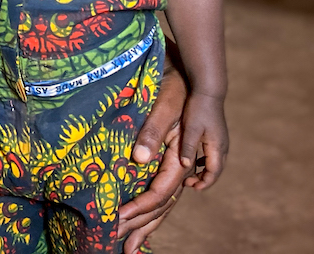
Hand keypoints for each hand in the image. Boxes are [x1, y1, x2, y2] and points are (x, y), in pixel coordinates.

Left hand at [118, 65, 193, 253]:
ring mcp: (183, 165)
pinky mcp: (176, 160)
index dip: (139, 208)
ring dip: (149, 224)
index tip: (117, 220)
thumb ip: (152, 132)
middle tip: (121, 247)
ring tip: (131, 245)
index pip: (161, 192)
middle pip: (165, 206)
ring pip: (167, 203)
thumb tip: (138, 159)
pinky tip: (144, 219)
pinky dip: (155, 209)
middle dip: (142, 226)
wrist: (196, 76)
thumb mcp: (166, 105)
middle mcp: (187, 167)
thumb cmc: (180, 87)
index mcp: (183, 157)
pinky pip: (166, 191)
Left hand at [179, 92, 227, 189]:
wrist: (208, 90)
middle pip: (216, 170)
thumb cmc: (198, 108)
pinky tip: (193, 159)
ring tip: (190, 175)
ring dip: (205, 170)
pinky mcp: (217, 134)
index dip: (204, 183)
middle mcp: (222, 146)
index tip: (191, 187)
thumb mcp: (191, 129)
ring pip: (215, 162)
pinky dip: (204, 160)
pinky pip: (213, 153)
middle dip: (204, 179)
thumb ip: (189, 147)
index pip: (213, 172)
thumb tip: (186, 167)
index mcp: (217, 147)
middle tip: (189, 184)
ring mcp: (221, 140)